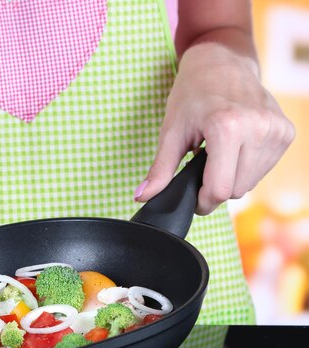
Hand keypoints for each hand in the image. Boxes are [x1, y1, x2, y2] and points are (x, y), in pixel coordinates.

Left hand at [134, 43, 294, 214]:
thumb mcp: (170, 131)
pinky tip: (236, 146)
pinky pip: (264, 170)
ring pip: (251, 183)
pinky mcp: (286, 132)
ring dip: (232, 176)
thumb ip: (160, 169)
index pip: (219, 189)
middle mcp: (257, 127)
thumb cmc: (192, 95)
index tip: (193, 198)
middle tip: (202, 163)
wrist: (221, 63)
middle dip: (215, 186)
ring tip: (218, 150)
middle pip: (235, 190)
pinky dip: (246, 166)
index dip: (202, 202)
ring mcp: (276, 130)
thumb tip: (142, 196)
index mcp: (227, 127)